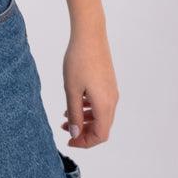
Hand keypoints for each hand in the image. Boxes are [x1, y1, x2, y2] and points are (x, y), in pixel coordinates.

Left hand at [60, 28, 118, 147]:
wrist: (90, 35)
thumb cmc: (78, 61)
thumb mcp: (71, 90)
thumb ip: (74, 114)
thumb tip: (75, 134)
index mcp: (105, 105)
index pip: (100, 135)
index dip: (85, 142)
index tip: (68, 140)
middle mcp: (112, 100)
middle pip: (102, 127)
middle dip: (83, 132)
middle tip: (64, 129)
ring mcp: (112, 91)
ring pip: (101, 115)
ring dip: (85, 119)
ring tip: (65, 115)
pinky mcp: (108, 82)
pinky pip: (101, 103)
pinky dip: (88, 108)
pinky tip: (74, 101)